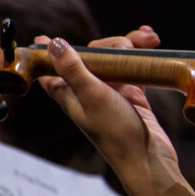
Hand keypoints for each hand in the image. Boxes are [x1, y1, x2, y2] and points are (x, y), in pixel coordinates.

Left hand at [37, 26, 179, 175]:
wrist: (148, 159)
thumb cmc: (116, 133)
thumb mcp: (93, 96)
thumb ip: (73, 69)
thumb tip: (52, 42)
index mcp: (71, 93)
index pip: (51, 69)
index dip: (47, 53)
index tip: (43, 36)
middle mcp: (89, 91)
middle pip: (92, 55)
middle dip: (111, 42)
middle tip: (130, 42)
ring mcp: (112, 91)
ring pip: (115, 58)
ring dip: (130, 45)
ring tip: (150, 39)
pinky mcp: (133, 94)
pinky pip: (133, 67)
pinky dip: (141, 55)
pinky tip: (151, 46)